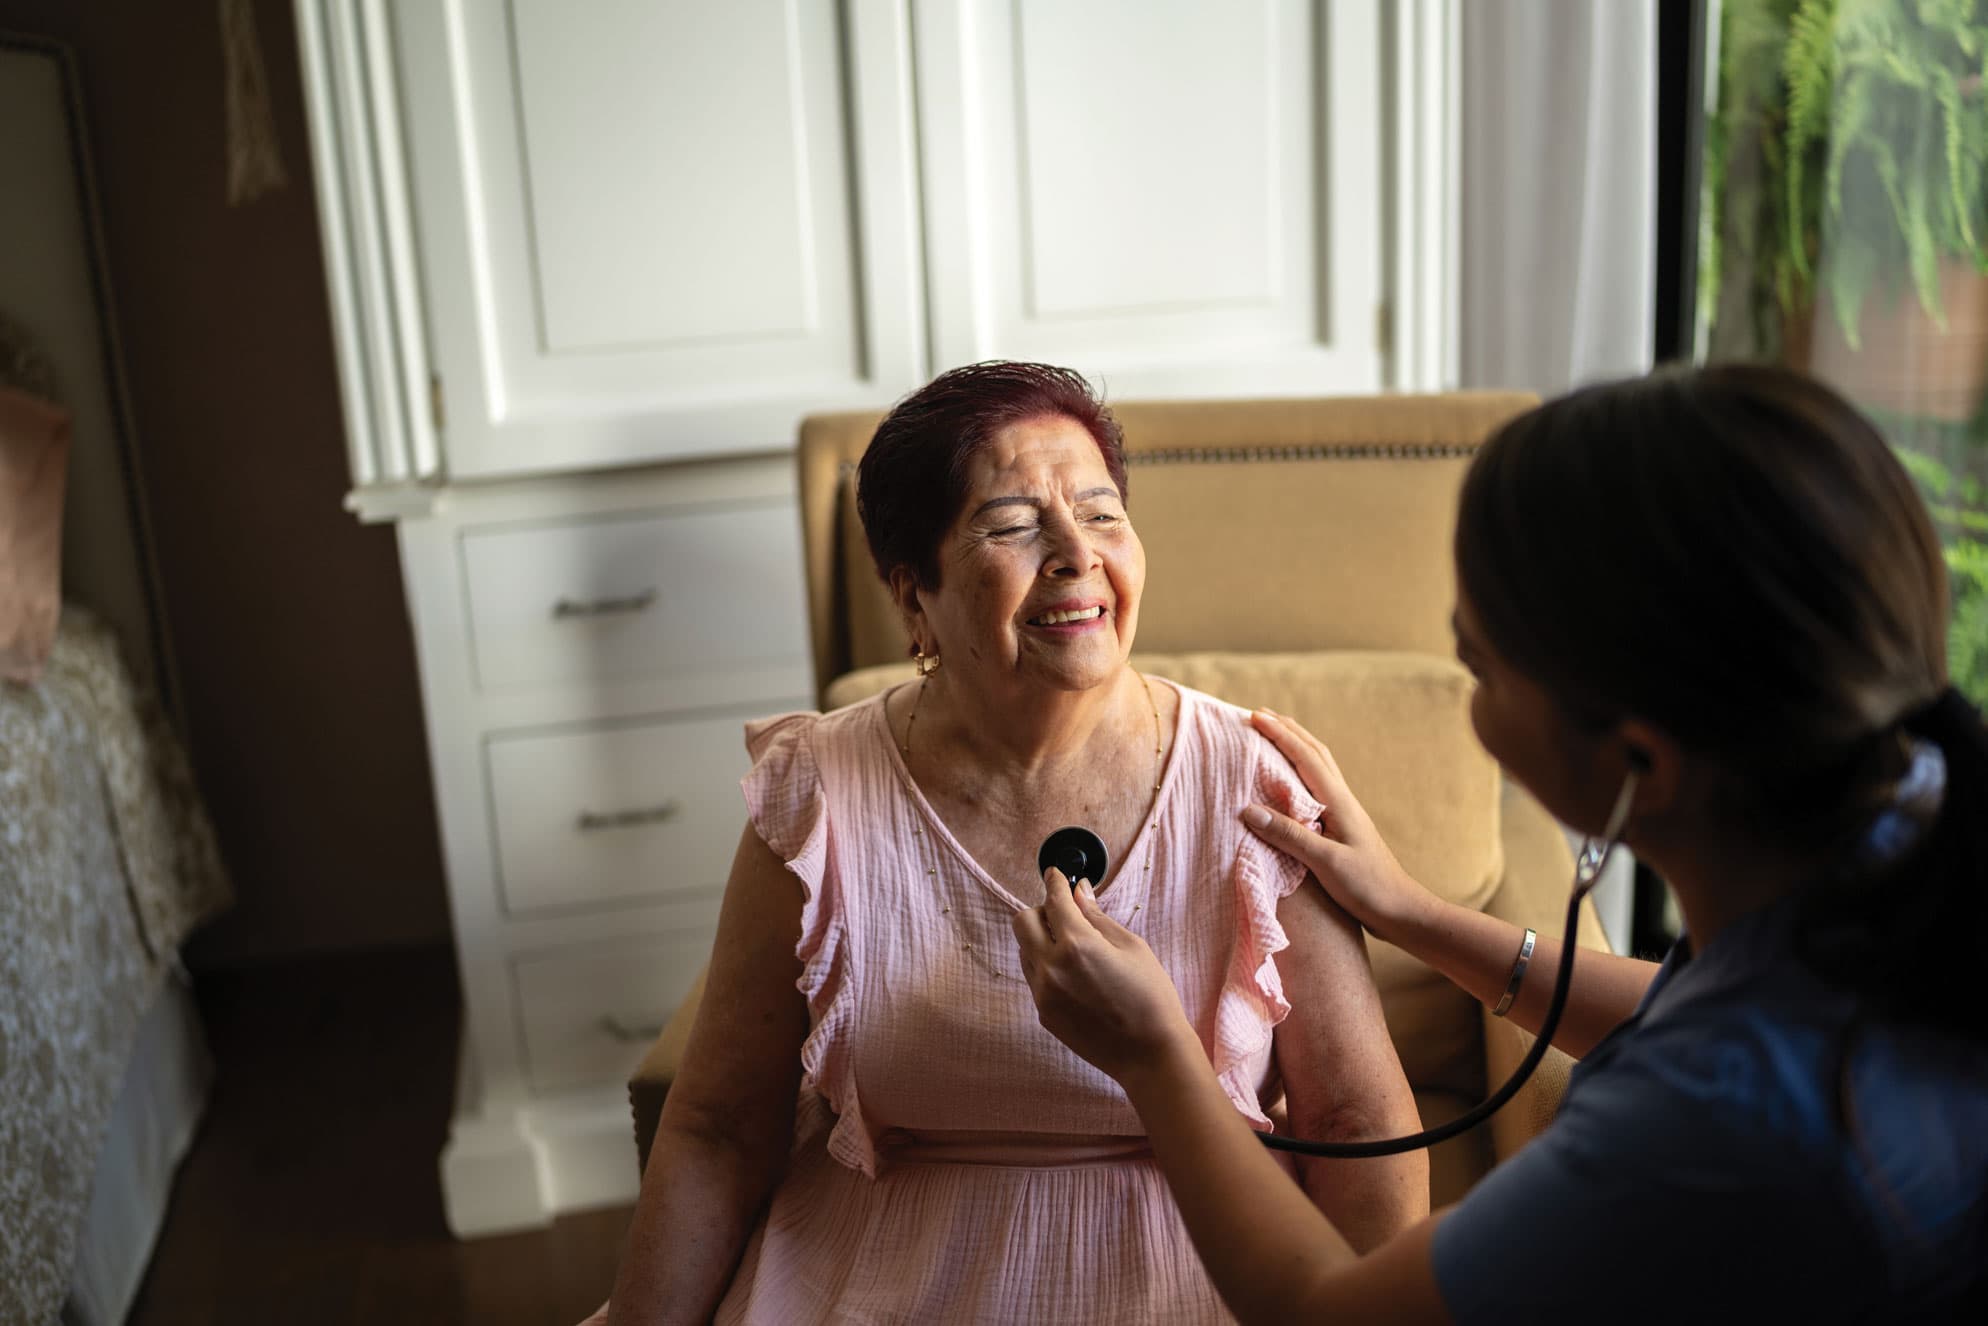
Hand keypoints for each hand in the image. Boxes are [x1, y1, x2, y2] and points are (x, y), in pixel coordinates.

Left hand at [1011, 868, 1201, 1084]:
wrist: (1149, 1055)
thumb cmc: (1150, 997)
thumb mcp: (1131, 946)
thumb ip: (1097, 917)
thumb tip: (1079, 891)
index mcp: (1076, 945)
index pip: (1054, 900)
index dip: (1055, 882)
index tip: (1056, 874)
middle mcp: (1051, 968)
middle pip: (1023, 921)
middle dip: (1041, 910)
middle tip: (1065, 914)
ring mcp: (1043, 993)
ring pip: (1024, 950)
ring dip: (1041, 939)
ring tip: (1073, 947)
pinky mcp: (1044, 1014)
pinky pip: (1033, 977)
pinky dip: (1046, 965)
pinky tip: (1074, 974)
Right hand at [1244, 710, 1433, 943]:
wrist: (1401, 910)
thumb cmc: (1368, 888)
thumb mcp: (1326, 863)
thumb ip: (1289, 835)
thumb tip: (1247, 809)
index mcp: (1338, 802)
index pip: (1305, 757)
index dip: (1279, 734)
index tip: (1255, 716)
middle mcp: (1342, 800)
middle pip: (1314, 752)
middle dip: (1287, 730)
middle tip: (1259, 714)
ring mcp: (1343, 812)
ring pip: (1318, 766)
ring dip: (1295, 745)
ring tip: (1272, 736)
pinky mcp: (1341, 827)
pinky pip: (1315, 787)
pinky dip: (1299, 771)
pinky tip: (1289, 781)